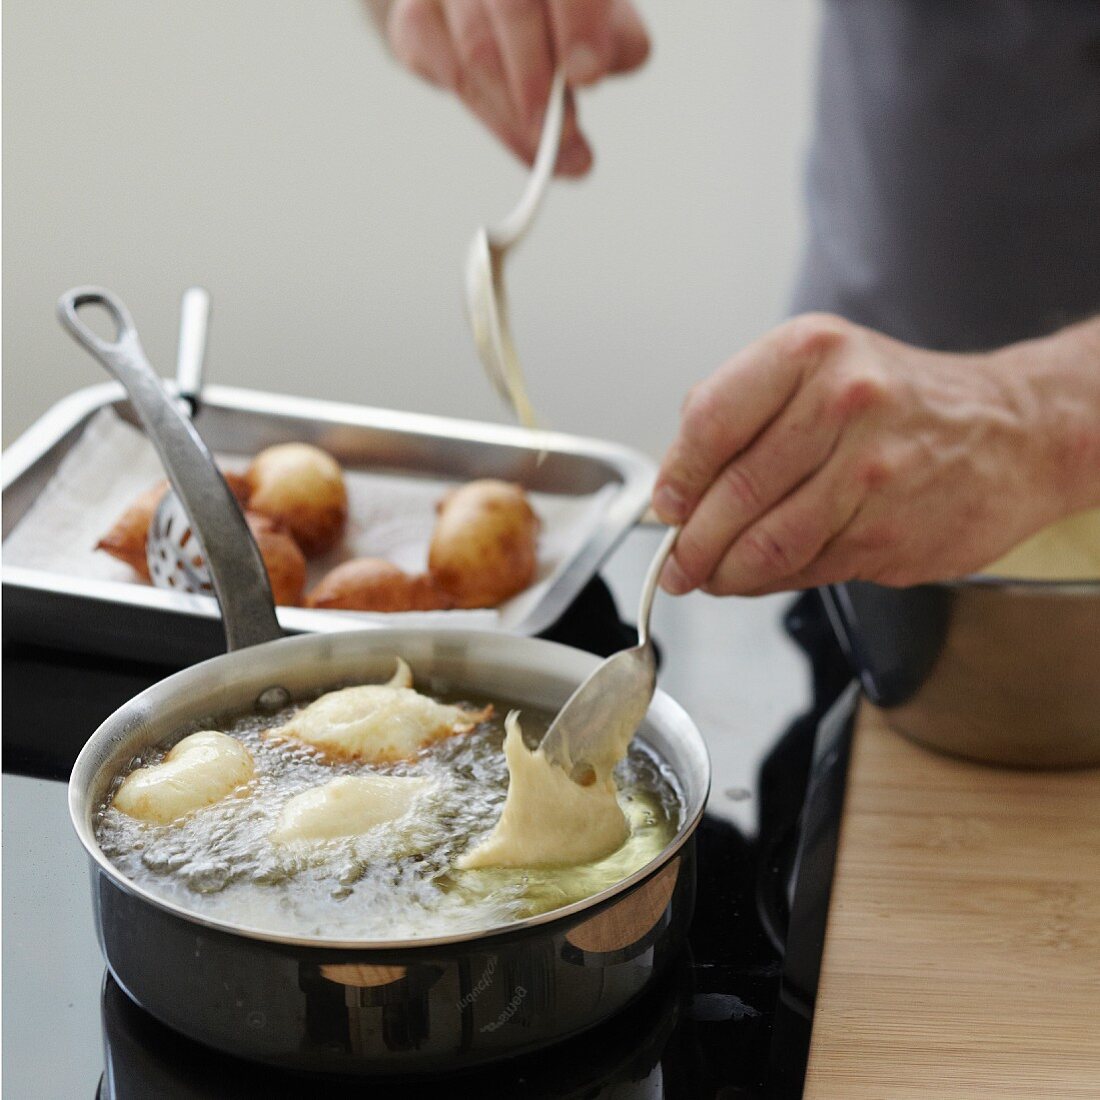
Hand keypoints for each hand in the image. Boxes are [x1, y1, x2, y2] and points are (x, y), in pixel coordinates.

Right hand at [380, 0, 648, 175]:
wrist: (488, 8)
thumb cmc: (559, 13)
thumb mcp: (602, 18)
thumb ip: (615, 39)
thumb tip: (595, 70)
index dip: (577, 23)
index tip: (588, 76)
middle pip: (512, 8)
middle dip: (540, 82)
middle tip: (564, 136)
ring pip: (476, 52)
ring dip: (517, 114)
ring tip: (550, 152)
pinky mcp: (413, 19)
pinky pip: (446, 74)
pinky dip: (489, 115)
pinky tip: (517, 133)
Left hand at [653, 313, 1083, 595]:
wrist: (1014, 432)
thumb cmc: (902, 401)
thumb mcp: (820, 367)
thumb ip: (743, 413)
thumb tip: (679, 486)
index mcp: (810, 353)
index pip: (711, 421)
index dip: (676, 476)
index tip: (666, 506)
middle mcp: (843, 404)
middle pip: (734, 492)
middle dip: (691, 543)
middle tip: (677, 562)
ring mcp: (871, 473)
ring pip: (766, 543)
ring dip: (723, 573)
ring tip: (708, 577)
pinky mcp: (890, 532)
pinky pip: (806, 568)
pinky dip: (769, 582)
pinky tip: (759, 576)